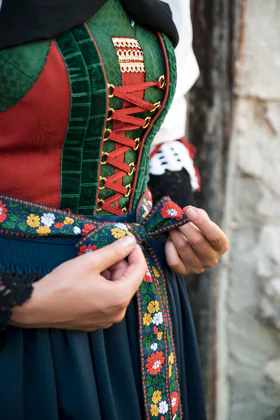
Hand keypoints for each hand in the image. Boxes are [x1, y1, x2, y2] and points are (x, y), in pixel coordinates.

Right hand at [11, 236, 146, 330]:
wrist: (35, 307)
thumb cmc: (62, 283)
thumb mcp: (90, 262)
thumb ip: (115, 251)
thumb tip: (131, 241)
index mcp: (120, 297)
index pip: (140, 270)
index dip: (135, 252)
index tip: (128, 240)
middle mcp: (118, 313)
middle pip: (128, 281)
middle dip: (120, 264)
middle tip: (103, 252)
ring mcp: (107, 320)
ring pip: (118, 290)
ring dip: (111, 275)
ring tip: (93, 265)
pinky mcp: (97, 322)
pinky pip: (108, 300)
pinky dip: (104, 287)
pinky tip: (89, 279)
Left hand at [165, 206, 228, 275]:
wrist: (191, 247)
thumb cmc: (199, 231)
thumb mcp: (204, 222)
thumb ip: (199, 215)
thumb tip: (189, 211)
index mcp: (221, 246)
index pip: (215, 236)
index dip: (201, 222)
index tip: (189, 210)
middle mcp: (211, 259)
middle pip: (197, 240)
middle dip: (184, 225)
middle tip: (176, 216)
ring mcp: (198, 267)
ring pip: (182, 246)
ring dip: (174, 233)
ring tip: (172, 226)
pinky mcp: (184, 272)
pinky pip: (173, 260)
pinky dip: (169, 247)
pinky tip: (170, 240)